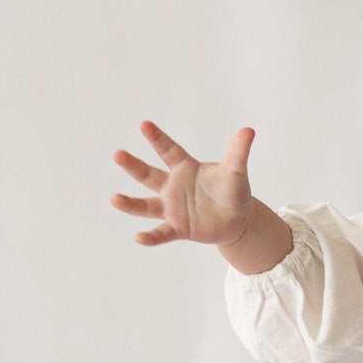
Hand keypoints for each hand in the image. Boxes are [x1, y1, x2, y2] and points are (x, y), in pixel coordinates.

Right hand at [110, 121, 256, 246]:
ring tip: (114, 199)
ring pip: (146, 205)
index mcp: (185, 168)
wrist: (237, 219)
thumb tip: (249, 130)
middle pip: (148, 175)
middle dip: (133, 166)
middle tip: (118, 154)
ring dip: (130, 204)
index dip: (157, 138)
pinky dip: (151, 237)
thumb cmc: (232, 190)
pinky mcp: (178, 228)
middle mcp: (173, 187)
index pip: (169, 150)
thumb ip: (238, 152)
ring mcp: (173, 208)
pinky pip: (161, 233)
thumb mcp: (236, 171)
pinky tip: (140, 238)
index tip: (144, 125)